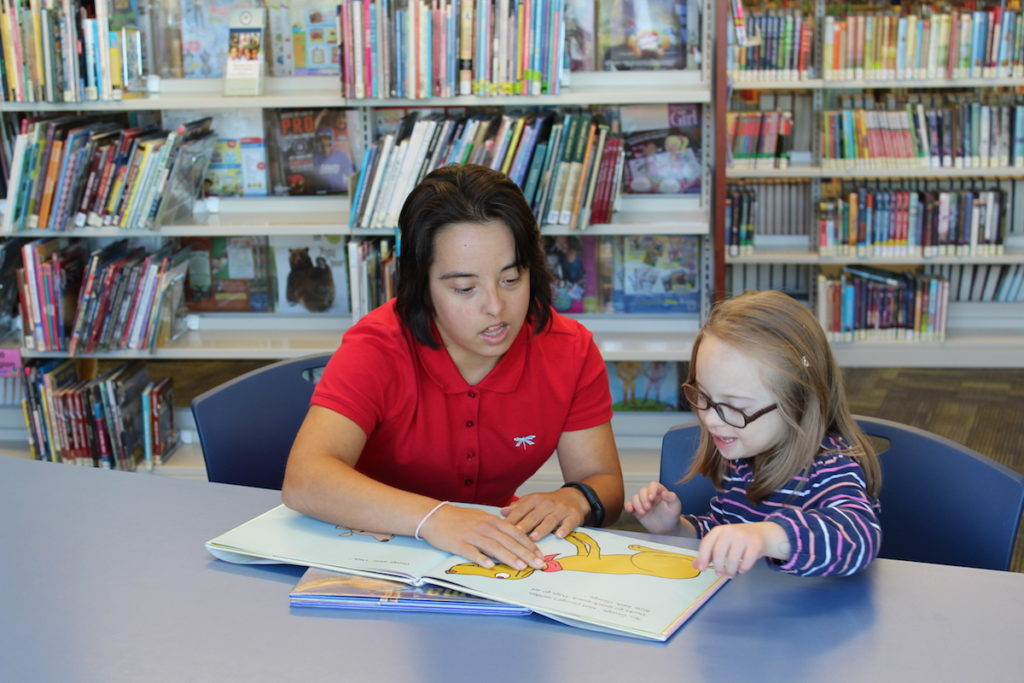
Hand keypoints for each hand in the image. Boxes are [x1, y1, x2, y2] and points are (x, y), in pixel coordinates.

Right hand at [417, 504, 546, 570]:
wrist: (435, 516)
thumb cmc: (459, 518)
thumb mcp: (481, 518)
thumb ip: (497, 527)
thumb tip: (512, 537)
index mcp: (492, 520)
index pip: (516, 532)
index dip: (529, 544)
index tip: (540, 555)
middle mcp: (485, 527)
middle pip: (509, 541)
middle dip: (526, 554)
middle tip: (538, 565)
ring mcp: (472, 535)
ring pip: (494, 547)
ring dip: (509, 557)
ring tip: (521, 567)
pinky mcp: (459, 543)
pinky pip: (472, 552)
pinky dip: (481, 559)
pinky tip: (490, 567)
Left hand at [500, 488, 587, 540]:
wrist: (573, 497)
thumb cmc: (549, 503)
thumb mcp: (533, 501)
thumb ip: (518, 508)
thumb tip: (502, 512)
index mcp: (535, 500)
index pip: (521, 510)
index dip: (512, 519)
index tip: (502, 529)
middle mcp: (547, 504)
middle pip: (534, 516)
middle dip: (524, 525)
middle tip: (515, 535)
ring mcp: (561, 510)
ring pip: (549, 520)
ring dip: (541, 529)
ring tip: (533, 538)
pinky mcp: (573, 516)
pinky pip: (568, 523)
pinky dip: (564, 529)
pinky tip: (559, 535)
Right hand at [624, 481, 681, 534]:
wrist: (667, 528)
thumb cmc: (672, 515)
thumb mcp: (676, 506)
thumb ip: (672, 498)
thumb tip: (665, 493)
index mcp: (659, 491)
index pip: (653, 485)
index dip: (651, 490)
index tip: (652, 498)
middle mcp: (650, 495)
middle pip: (642, 491)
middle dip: (644, 499)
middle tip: (648, 508)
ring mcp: (642, 502)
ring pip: (635, 497)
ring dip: (637, 505)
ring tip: (643, 513)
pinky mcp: (637, 510)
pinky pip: (629, 505)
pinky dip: (628, 506)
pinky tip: (630, 510)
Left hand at [694, 522, 779, 577]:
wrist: (761, 533)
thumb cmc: (736, 540)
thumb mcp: (721, 543)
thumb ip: (708, 553)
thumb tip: (695, 566)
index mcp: (718, 530)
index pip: (706, 544)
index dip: (703, 558)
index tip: (703, 569)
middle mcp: (730, 531)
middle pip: (719, 553)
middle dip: (718, 567)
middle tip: (719, 574)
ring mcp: (744, 537)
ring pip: (732, 560)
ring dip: (730, 571)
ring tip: (730, 574)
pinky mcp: (756, 544)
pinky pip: (746, 562)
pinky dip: (743, 569)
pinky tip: (742, 569)